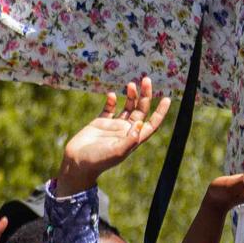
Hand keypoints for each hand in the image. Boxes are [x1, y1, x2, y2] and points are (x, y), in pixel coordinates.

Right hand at [56, 78, 170, 195]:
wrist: (77, 162)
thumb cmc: (98, 161)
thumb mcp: (116, 152)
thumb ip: (129, 140)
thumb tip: (141, 124)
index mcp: (133, 139)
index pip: (151, 124)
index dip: (160, 113)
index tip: (167, 99)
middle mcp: (125, 131)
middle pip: (140, 110)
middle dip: (145, 96)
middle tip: (146, 80)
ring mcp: (114, 126)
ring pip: (127, 107)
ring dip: (131, 95)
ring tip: (131, 84)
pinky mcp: (100, 122)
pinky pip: (109, 108)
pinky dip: (111, 101)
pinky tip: (111, 95)